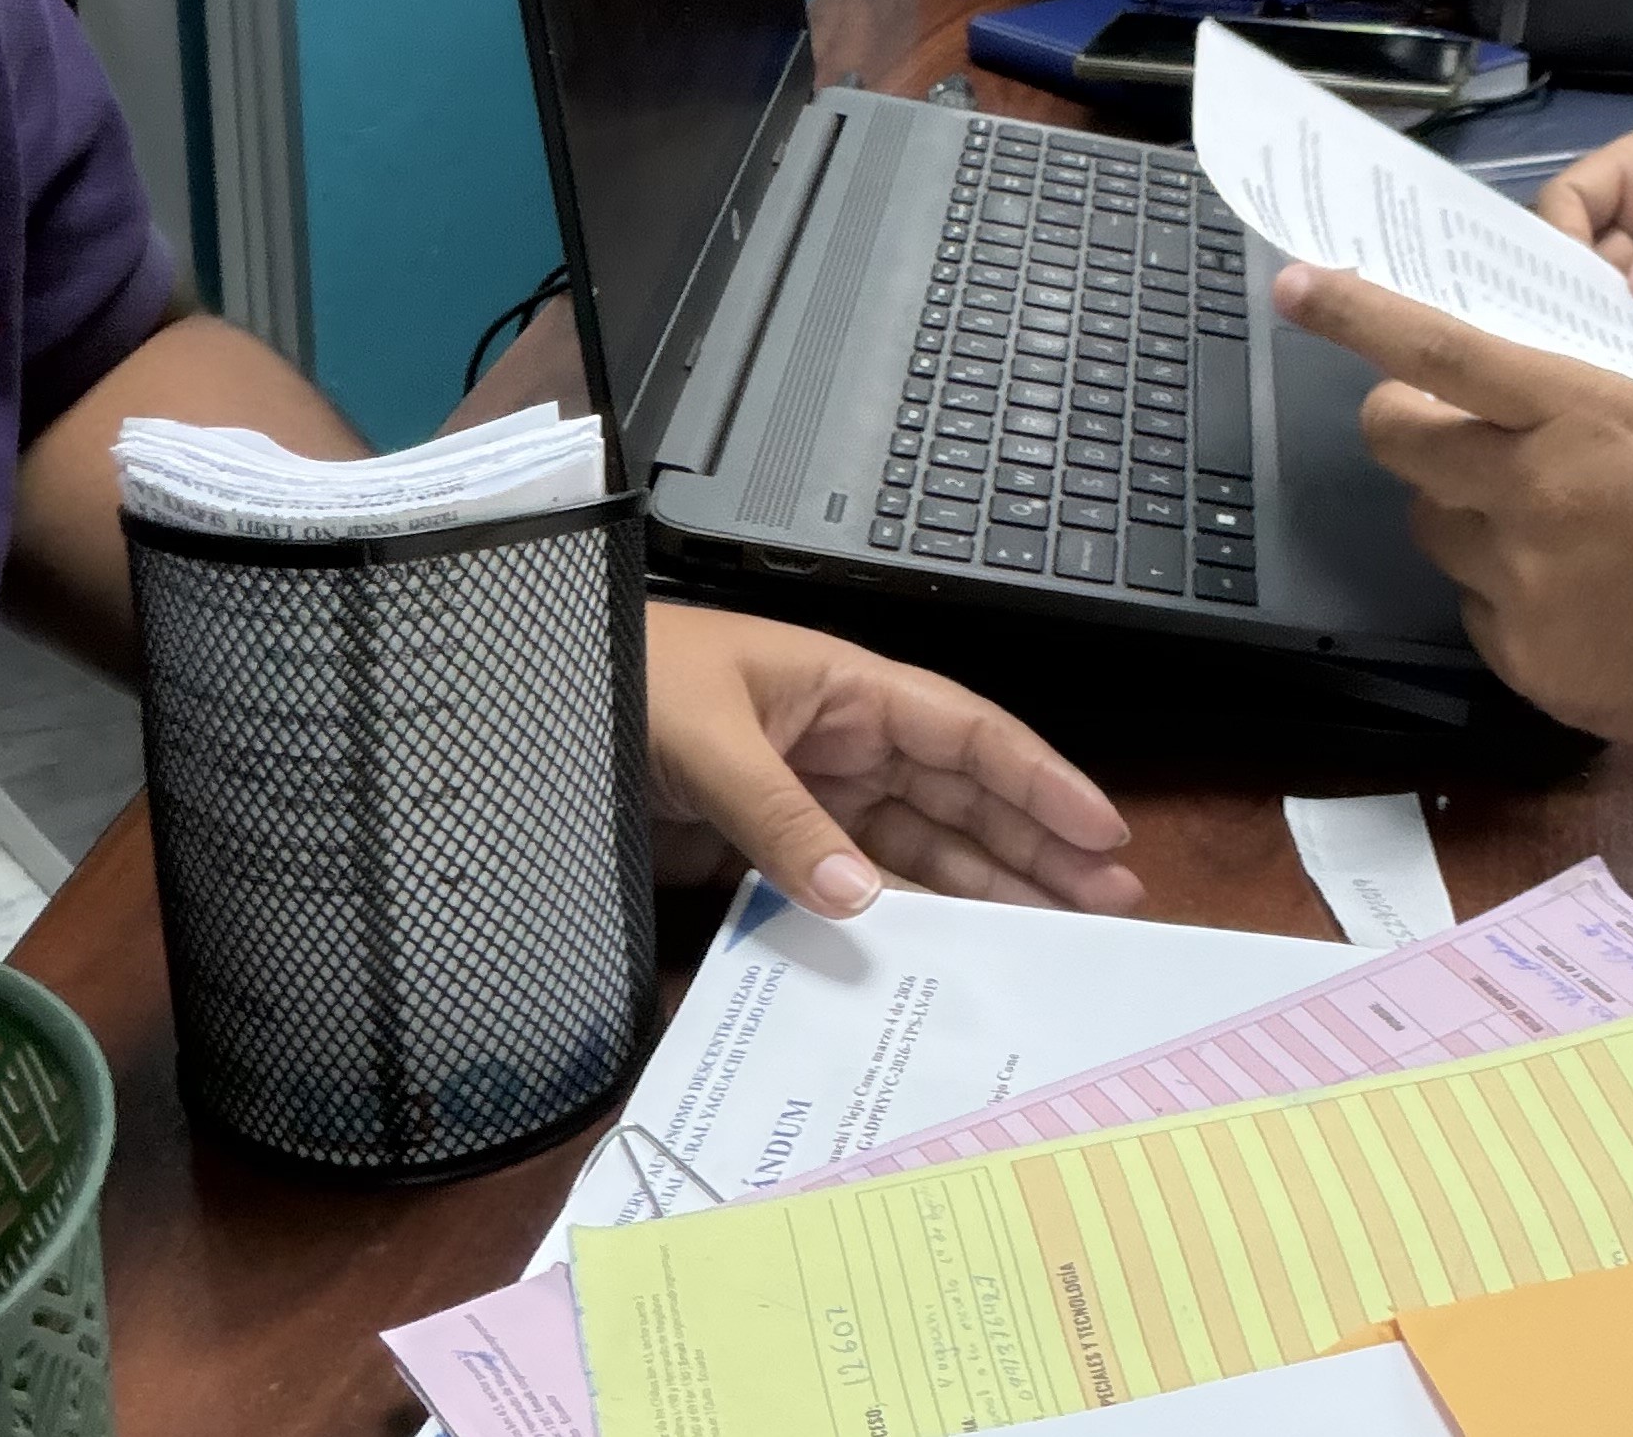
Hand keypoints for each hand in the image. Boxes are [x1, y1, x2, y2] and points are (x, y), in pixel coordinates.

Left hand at [642, 599, 1142, 916]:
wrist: (524, 707)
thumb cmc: (624, 682)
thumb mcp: (705, 739)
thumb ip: (779, 819)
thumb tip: (860, 899)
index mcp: (845, 689)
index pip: (967, 733)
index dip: (1040, 780)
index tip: (1102, 829)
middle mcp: (843, 743)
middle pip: (962, 799)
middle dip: (1037, 847)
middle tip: (1108, 904)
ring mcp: (812, 798)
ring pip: (921, 849)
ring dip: (986, 889)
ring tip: (1054, 936)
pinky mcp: (770, 848)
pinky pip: (852, 884)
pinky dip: (900, 918)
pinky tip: (945, 952)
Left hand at [1269, 261, 1632, 760]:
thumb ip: (1572, 408)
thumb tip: (1482, 394)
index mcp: (1584, 412)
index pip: (1442, 351)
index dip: (1358, 316)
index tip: (1295, 287)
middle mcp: (1537, 492)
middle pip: (1402, 443)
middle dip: (1407, 428)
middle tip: (1440, 430)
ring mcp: (1525, 584)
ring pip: (1437, 528)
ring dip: (1470, 518)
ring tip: (1559, 532)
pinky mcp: (1526, 662)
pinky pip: (1477, 611)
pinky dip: (1512, 601)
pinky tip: (1587, 605)